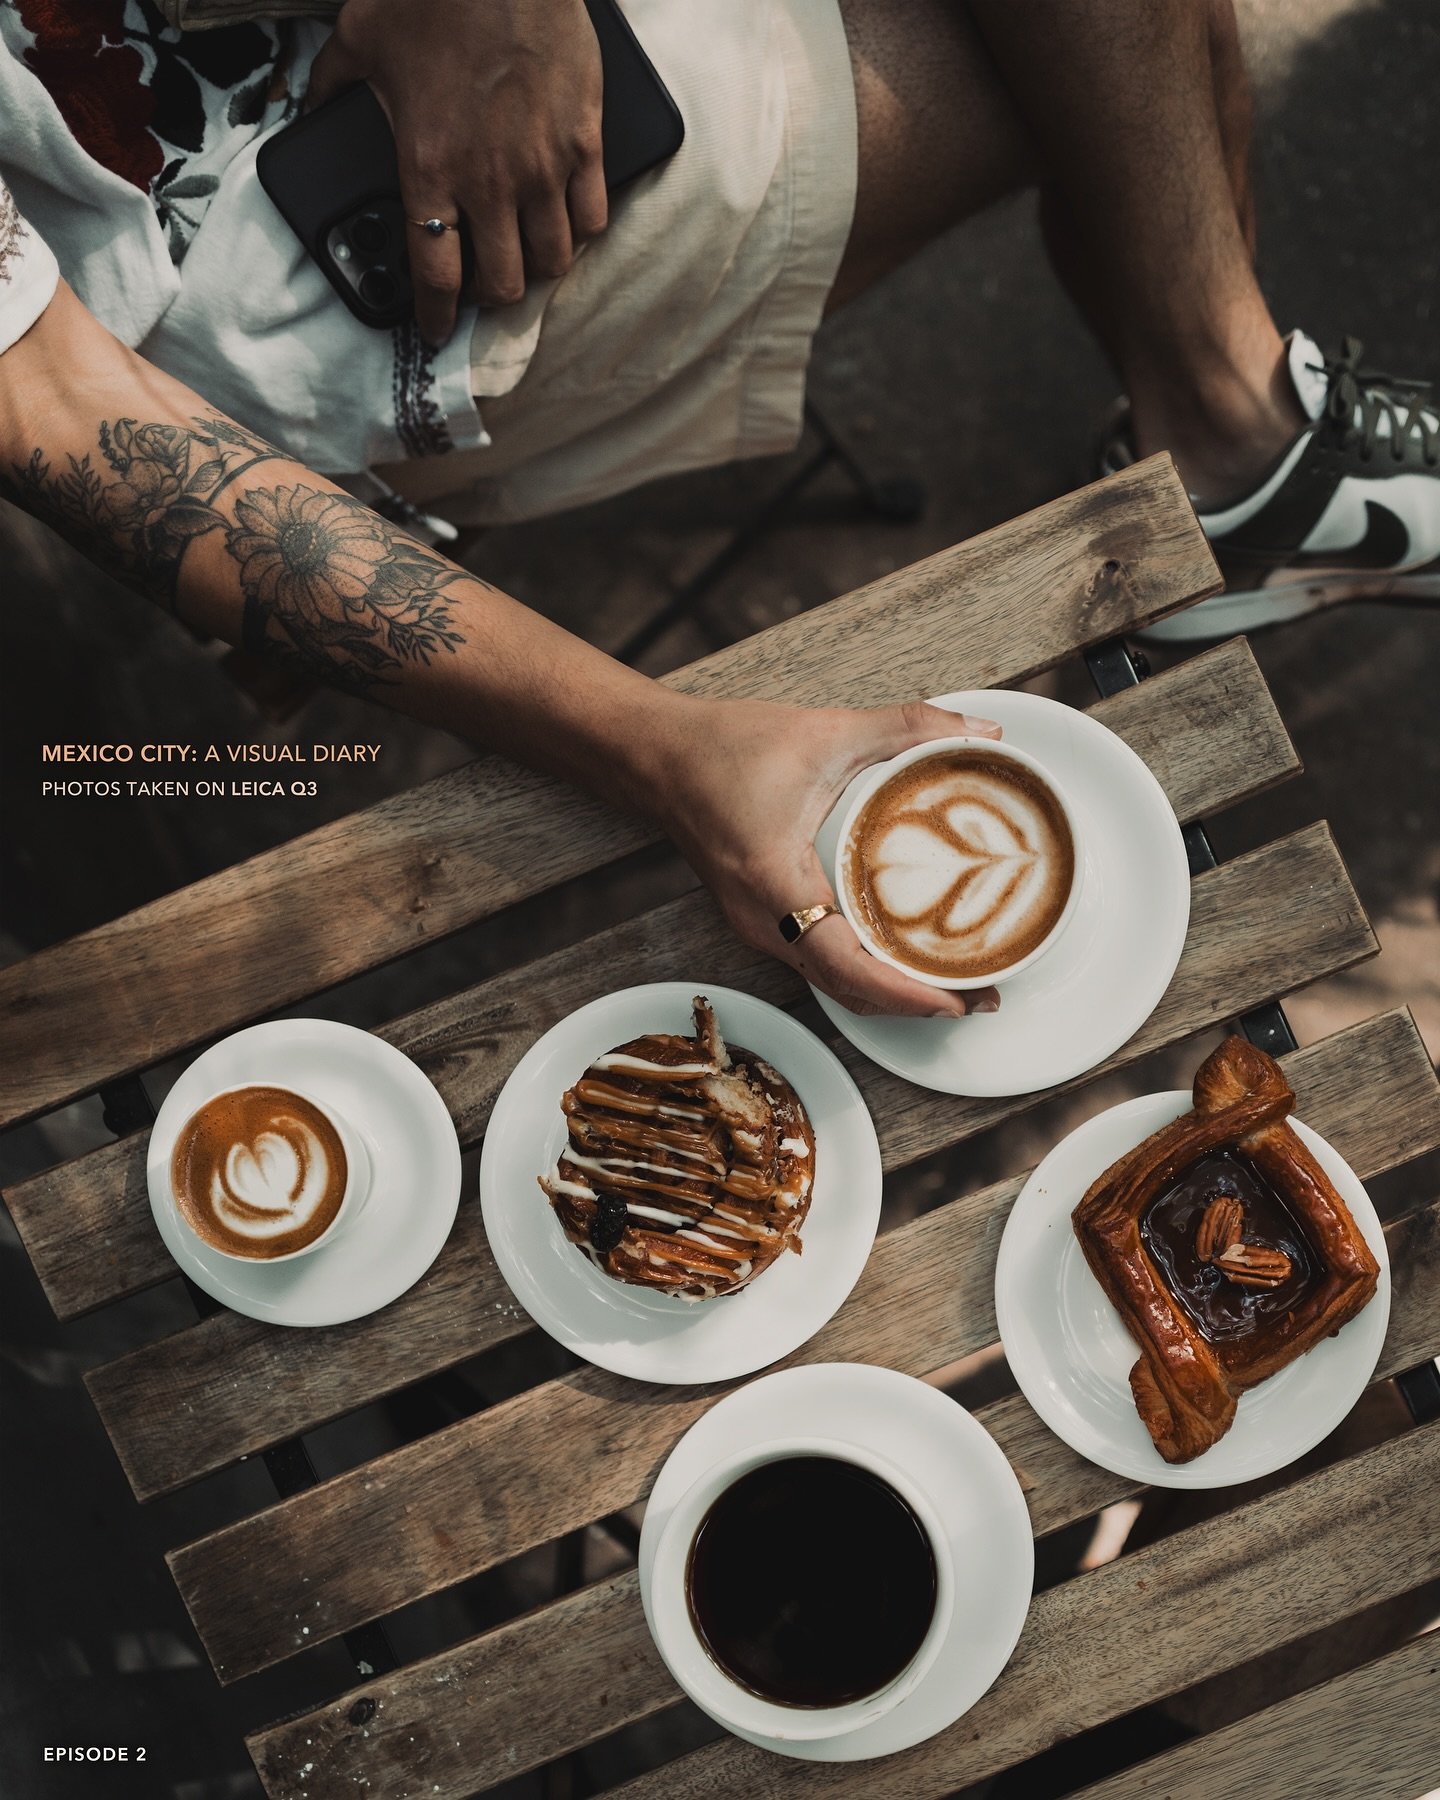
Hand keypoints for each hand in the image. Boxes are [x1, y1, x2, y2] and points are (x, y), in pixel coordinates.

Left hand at [307, 0, 605, 343]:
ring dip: (538, 268)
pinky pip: (592, 216)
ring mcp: (543, 166)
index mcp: (430, 167)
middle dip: (491, 296)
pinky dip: (579, 228)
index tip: (433, 329)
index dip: (434, 315)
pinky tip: (567, 220)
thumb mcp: (361, 37)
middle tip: (486, 286)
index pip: (435, 274)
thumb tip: (312, 106)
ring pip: (552, 260)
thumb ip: (334, 85)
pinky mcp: (585, 141)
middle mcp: (489, 181)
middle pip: (503, 283)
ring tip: (527, 256)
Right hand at [655, 698, 1004, 1018]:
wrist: (656, 757)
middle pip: (847, 990)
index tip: (958, 999)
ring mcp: (758, 928)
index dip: (907, 995)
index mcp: (777, 886)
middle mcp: (763, 923)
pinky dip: (863, 970)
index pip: (847, 968)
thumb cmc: (723, 749)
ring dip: (890, 992)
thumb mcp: (825, 732)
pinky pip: (818, 962)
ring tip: (951, 981)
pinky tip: (899, 952)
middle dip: (915, 1003)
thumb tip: (980, 733)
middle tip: (980, 996)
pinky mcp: (760, 920)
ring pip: (832, 983)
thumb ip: (906, 726)